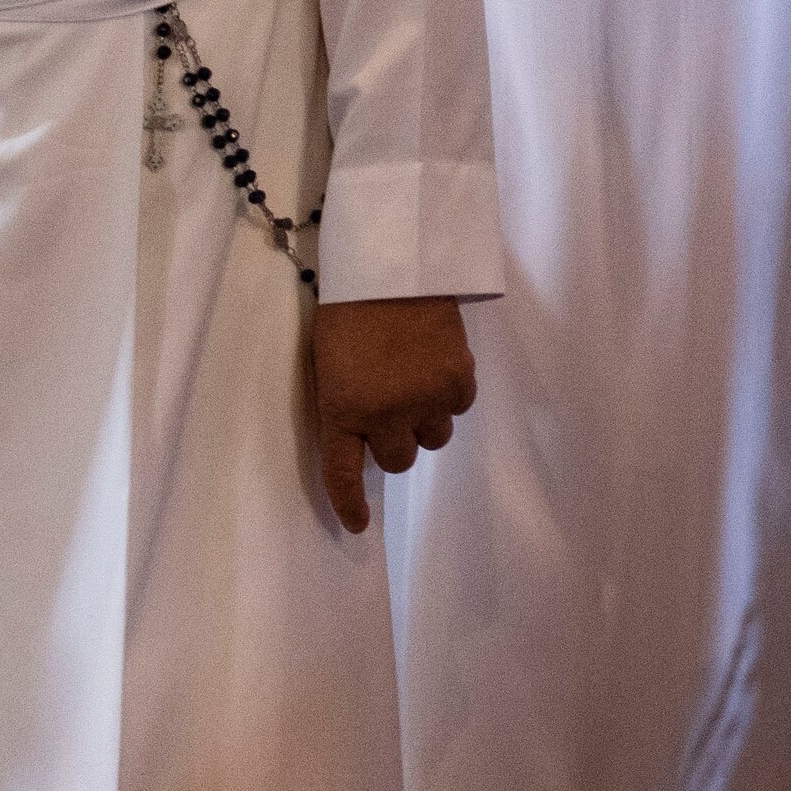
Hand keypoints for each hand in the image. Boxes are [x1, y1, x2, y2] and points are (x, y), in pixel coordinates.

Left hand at [309, 296, 476, 533]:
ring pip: (434, 437)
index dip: (350, 504)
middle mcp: (386, 414)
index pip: (344, 473)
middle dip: (396, 440)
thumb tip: (372, 437)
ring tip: (417, 382)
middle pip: (399, 459)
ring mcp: (426, 398)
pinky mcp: (459, 378)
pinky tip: (438, 366)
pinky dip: (450, 395)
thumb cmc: (349, 311)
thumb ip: (349, 405)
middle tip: (393, 410)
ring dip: (425, 419)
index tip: (358, 525)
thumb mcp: (331, 365)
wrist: (392, 265)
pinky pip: (459, 407)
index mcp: (342, 410)